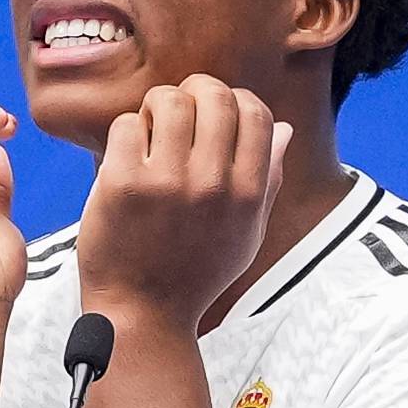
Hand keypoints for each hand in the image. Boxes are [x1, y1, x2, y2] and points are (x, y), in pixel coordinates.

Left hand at [77, 75, 291, 327]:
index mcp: (247, 194)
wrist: (144, 315)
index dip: (234, 101)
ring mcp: (167, 184)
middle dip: (195, 92)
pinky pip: (128, 124)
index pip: (255, 112)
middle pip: (214, 95)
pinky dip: (127, 133)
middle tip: (178, 112)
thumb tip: (284, 129)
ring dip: (158, 107)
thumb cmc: (194, 274)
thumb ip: (268, 181)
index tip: (215, 115)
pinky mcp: (123, 186)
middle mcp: (213, 185)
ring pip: (170, 100)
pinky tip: (127, 156)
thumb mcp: (246, 235)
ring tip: (151, 131)